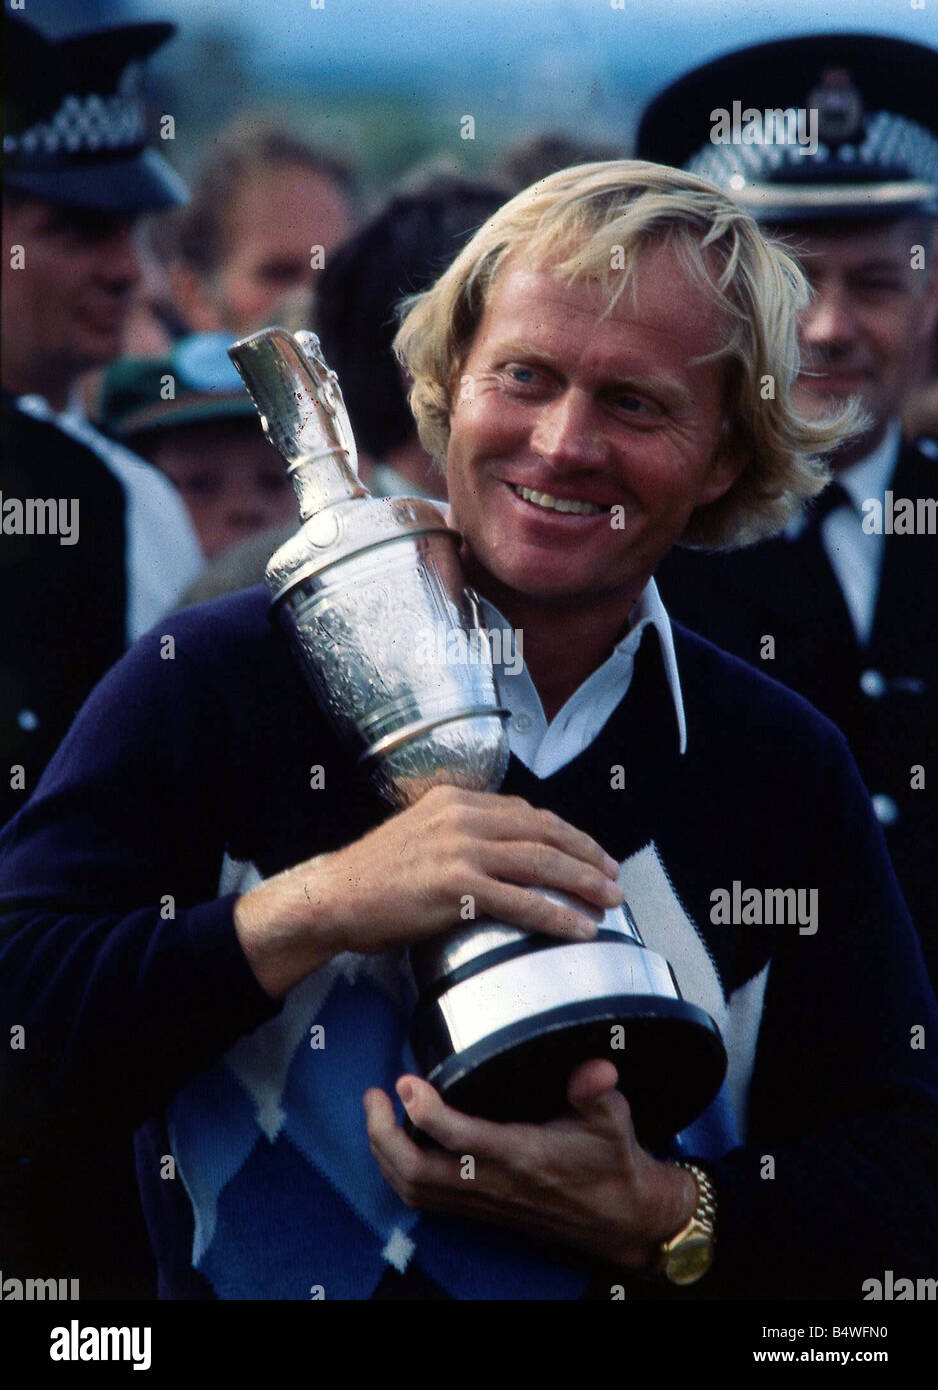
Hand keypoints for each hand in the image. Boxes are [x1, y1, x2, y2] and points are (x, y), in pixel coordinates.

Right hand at [235, 786, 623, 995]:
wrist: (335, 895)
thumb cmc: (376, 876)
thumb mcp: (423, 834)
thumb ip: (463, 834)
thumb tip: (504, 852)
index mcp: (457, 800)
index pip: (528, 812)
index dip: (568, 833)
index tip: (591, 853)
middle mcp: (463, 816)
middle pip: (544, 831)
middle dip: (587, 855)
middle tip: (614, 877)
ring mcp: (459, 849)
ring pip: (540, 861)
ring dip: (583, 882)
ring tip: (611, 900)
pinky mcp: (455, 886)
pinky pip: (520, 901)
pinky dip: (556, 915)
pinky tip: (579, 928)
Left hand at [363, 1059, 696, 1270]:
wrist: (621, 1218)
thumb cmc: (612, 1162)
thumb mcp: (613, 1120)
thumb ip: (596, 1091)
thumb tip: (595, 1068)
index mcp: (522, 1155)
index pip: (459, 1138)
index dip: (424, 1110)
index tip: (405, 1080)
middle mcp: (494, 1182)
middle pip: (417, 1171)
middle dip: (382, 1134)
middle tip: (373, 1095)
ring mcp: (483, 1200)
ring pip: (414, 1189)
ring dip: (384, 1154)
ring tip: (376, 1114)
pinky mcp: (479, 1209)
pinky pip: (424, 1200)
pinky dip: (399, 1174)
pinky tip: (396, 1144)